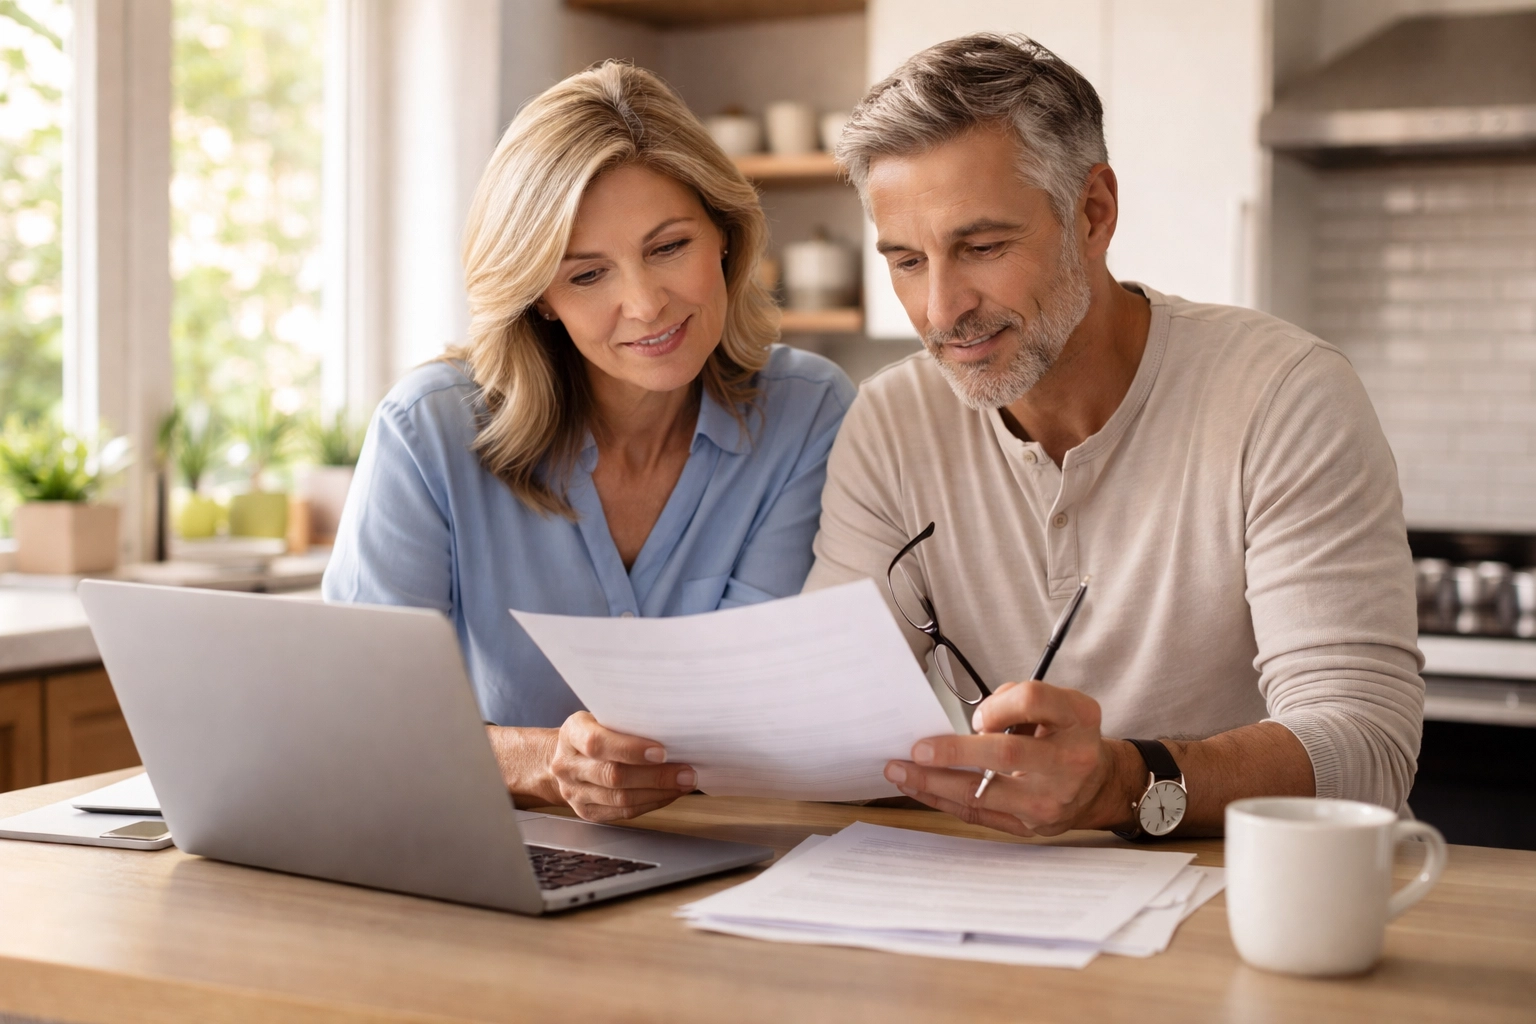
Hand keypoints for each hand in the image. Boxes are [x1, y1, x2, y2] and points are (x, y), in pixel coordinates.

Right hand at [547, 711, 695, 822]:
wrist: (564, 758)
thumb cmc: (592, 732)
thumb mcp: (600, 717)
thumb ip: (626, 722)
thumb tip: (671, 730)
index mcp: (571, 734)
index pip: (597, 743)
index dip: (630, 749)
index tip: (662, 752)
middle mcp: (568, 766)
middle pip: (613, 776)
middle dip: (656, 776)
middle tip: (686, 772)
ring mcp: (575, 792)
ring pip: (621, 799)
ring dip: (658, 792)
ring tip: (684, 784)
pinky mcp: (586, 812)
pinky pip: (623, 813)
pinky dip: (651, 803)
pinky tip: (669, 794)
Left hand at [883, 680, 1125, 836]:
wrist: (1098, 785)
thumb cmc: (1065, 737)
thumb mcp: (1058, 706)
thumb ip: (1015, 701)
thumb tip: (968, 724)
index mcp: (1078, 719)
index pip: (1033, 701)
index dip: (999, 705)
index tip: (978, 716)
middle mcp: (1070, 760)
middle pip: (1007, 752)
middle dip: (955, 751)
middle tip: (919, 749)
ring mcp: (1052, 798)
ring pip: (984, 792)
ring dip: (934, 782)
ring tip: (900, 771)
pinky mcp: (1031, 825)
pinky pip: (978, 814)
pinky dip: (942, 800)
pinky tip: (918, 788)